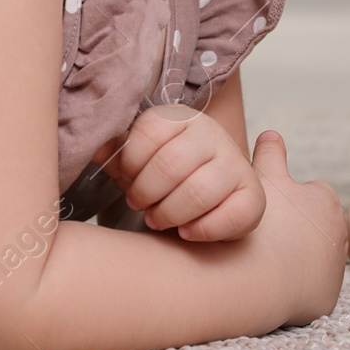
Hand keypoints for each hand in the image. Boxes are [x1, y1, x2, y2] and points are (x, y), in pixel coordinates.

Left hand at [108, 104, 265, 241]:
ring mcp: (236, 164)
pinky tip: (188, 232)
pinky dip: (203, 230)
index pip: (147, 133)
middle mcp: (212, 134)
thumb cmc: (163, 181)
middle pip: (172, 164)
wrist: (207, 200)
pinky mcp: (253, 196)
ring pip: (199, 192)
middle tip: (141, 205)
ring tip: (159, 220)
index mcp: (181, 118)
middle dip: (147, 194)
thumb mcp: (136, 161)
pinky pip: (231, 216)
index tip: (128, 179)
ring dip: (170, 214)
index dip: (130, 165)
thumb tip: (96, 149)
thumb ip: (115, 151)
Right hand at [247, 130, 346, 325]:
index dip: (287, 204)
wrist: (258, 274)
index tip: (270, 214)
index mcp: (326, 200)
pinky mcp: (328, 297)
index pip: (311, 197)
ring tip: (271, 262)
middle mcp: (340, 231)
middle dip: (299, 232)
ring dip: (300, 260)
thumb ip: (271, 154)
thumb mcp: (265, 178)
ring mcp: (336, 267)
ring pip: (316, 259)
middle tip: (269, 238)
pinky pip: (313, 288)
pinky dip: (299, 287)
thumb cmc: (262, 222)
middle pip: (317, 229)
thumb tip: (272, 134)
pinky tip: (278, 284)